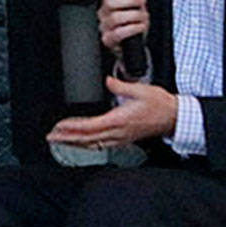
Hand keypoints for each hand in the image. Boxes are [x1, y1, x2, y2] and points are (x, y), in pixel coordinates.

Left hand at [46, 76, 176, 147]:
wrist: (174, 117)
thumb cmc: (159, 105)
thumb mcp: (140, 89)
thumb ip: (120, 86)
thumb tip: (107, 81)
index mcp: (119, 120)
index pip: (90, 127)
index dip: (73, 128)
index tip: (60, 126)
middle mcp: (118, 132)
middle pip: (87, 139)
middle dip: (68, 138)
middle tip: (51, 137)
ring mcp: (120, 138)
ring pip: (93, 144)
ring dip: (75, 143)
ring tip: (60, 140)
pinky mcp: (123, 139)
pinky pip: (101, 145)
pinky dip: (88, 144)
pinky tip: (80, 142)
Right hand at [97, 0, 148, 56]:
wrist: (132, 48)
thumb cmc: (132, 25)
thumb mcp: (137, 7)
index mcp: (108, 1)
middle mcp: (104, 13)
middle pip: (109, 2)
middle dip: (129, 0)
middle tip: (142, 1)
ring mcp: (104, 26)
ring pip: (115, 17)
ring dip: (134, 16)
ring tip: (143, 17)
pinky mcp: (108, 39)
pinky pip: (118, 33)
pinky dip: (133, 28)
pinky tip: (140, 26)